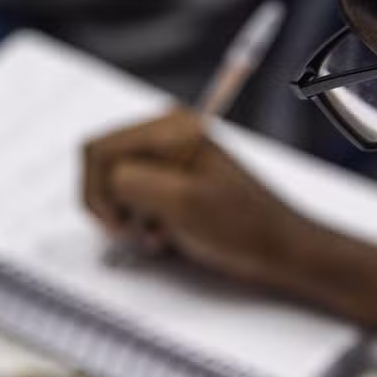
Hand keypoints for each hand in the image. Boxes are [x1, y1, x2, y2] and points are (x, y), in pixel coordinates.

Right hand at [83, 109, 323, 289]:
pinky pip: (130, 196)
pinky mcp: (170, 182)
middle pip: (100, 163)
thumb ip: (134, 181)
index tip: (117, 221)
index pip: (99, 149)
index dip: (98, 191)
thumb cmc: (246, 227)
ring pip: (111, 183)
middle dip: (108, 202)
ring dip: (123, 215)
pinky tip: (161, 233)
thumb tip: (106, 180)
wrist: (279, 250)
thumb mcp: (184, 203)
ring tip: (152, 232)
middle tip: (130, 228)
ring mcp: (168, 158)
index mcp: (172, 127)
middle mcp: (167, 134)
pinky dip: (136, 220)